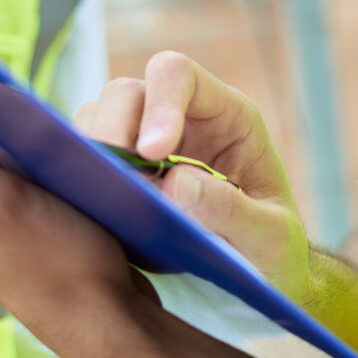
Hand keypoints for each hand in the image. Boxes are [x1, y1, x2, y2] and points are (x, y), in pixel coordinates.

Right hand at [77, 51, 319, 312]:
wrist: (259, 282)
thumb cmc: (276, 254)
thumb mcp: (272, 239)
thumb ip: (232, 212)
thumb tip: (174, 186)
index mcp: (226, 117)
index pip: (180, 76)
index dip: (160, 104)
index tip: (152, 152)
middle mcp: (181, 120)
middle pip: (127, 93)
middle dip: (113, 129)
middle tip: (115, 180)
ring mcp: (145, 147)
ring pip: (96, 121)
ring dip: (91, 155)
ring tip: (107, 200)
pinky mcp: (122, 179)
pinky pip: (85, 160)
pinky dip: (82, 180)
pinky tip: (93, 209)